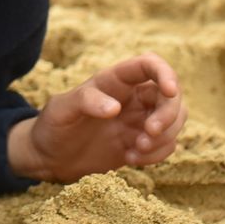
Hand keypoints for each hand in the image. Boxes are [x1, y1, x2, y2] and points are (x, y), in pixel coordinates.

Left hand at [8, 52, 186, 182]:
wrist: (49, 157)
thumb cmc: (52, 126)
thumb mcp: (61, 109)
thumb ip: (85, 101)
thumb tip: (114, 107)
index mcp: (114, 80)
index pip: (149, 65)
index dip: (165, 73)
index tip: (170, 91)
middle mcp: (132, 97)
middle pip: (171, 96)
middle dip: (168, 115)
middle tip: (148, 134)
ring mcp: (140, 120)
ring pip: (175, 120)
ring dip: (164, 137)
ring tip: (135, 150)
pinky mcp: (142, 142)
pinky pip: (167, 144)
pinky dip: (156, 154)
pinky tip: (130, 159)